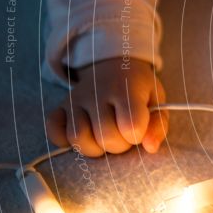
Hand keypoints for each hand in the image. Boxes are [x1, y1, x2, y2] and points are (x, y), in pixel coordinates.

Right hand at [46, 58, 168, 156]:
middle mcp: (97, 93)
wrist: (114, 65)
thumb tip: (150, 148)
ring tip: (103, 139)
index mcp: (125, 90)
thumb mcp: (157, 100)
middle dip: (118, 145)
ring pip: (77, 137)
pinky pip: (53, 131)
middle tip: (122, 136)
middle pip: (105, 136)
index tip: (138, 131)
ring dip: (93, 148)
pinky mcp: (60, 107)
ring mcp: (75, 100)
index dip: (137, 136)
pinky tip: (83, 135)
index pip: (131, 126)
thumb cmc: (138, 88)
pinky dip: (65, 141)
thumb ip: (159, 124)